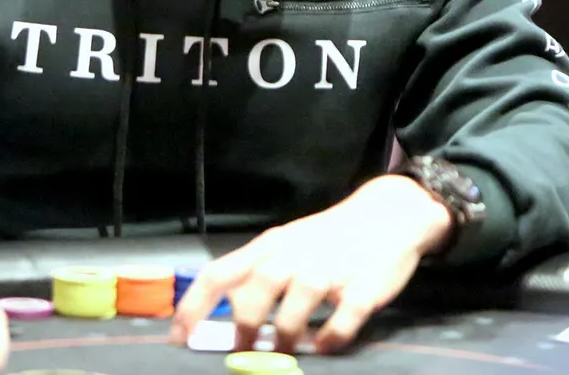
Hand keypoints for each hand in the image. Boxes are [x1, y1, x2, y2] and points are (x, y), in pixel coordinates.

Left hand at [170, 175, 450, 354]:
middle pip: (257, 287)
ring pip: (298, 302)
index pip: (220, 273)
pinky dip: (332, 336)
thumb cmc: (328, 236)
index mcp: (270, 246)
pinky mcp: (365, 285)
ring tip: (284, 354)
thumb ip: (259, 274)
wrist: (391, 213)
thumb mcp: (287, 244)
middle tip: (241, 353)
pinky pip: (345, 316)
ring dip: (286, 334)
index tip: (177, 338)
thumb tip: (228, 317)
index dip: (194, 307)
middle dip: (244, 325)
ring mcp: (331, 268)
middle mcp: (295, 254)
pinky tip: (326, 347)